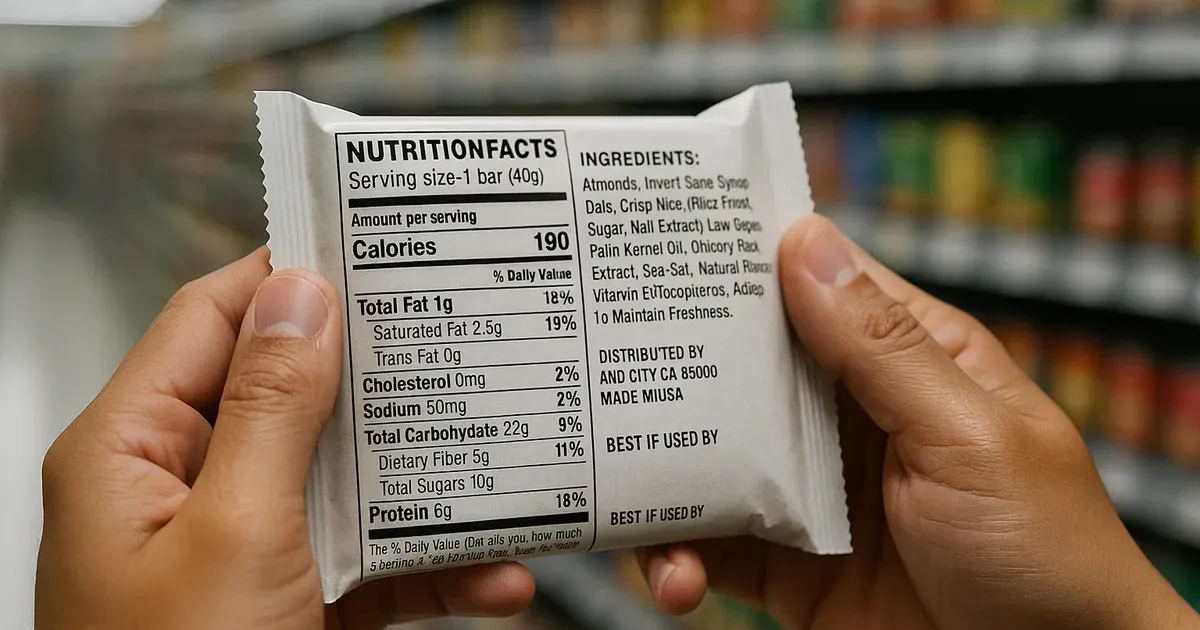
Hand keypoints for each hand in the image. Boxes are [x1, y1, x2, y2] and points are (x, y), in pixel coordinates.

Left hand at [36, 248, 533, 629]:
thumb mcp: (234, 535)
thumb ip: (272, 411)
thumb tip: (301, 294)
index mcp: (130, 452)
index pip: (213, 319)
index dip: (289, 273)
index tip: (371, 240)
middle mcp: (182, 490)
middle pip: (293, 397)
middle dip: (380, 378)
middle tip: (459, 336)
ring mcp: (242, 550)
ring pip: (345, 482)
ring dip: (426, 484)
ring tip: (502, 461)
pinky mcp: (291, 604)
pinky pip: (369, 565)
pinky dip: (433, 569)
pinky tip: (495, 575)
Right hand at [637, 215, 1198, 629]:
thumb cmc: (1049, 554)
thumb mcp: (969, 437)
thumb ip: (881, 348)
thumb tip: (807, 244)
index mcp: (910, 363)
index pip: (817, 289)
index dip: (747, 264)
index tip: (666, 246)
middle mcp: (852, 417)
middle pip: (745, 370)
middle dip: (680, 371)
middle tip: (610, 367)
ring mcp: (815, 491)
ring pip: (712, 458)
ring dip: (665, 477)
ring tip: (637, 506)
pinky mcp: (787, 564)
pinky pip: (711, 545)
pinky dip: (677, 556)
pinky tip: (674, 577)